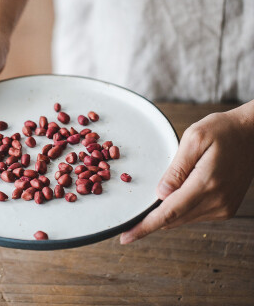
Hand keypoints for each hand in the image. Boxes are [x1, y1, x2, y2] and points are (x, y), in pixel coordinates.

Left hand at [120, 104, 253, 243]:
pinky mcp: (225, 207)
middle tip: (130, 220)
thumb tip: (161, 194)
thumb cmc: (222, 131)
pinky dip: (179, 210)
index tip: (126, 236)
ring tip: (153, 200)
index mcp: (207, 183)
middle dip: (150, 221)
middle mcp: (217, 201)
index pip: (169, 212)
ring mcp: (223, 207)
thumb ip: (177, 169)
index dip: (145, 226)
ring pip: (183, 219)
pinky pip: (194, 215)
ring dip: (165, 214)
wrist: (251, 134)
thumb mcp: (194, 139)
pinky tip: (173, 196)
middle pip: (174, 219)